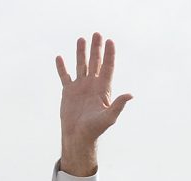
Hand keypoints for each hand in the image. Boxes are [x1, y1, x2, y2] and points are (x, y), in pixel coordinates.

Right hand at [55, 32, 132, 175]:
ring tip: (81, 39)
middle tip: (97, 34)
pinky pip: (65, 76)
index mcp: (103, 89)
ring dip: (81, 53)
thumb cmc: (95, 129)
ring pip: (81, 65)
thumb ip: (118, 105)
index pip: (108, 68)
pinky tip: (60, 57)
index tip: (110, 41)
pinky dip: (62, 67)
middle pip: (95, 63)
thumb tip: (130, 95)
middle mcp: (92, 86)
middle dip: (96, 49)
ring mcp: (80, 87)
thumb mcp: (108, 117)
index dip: (109, 55)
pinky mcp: (68, 92)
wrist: (78, 137)